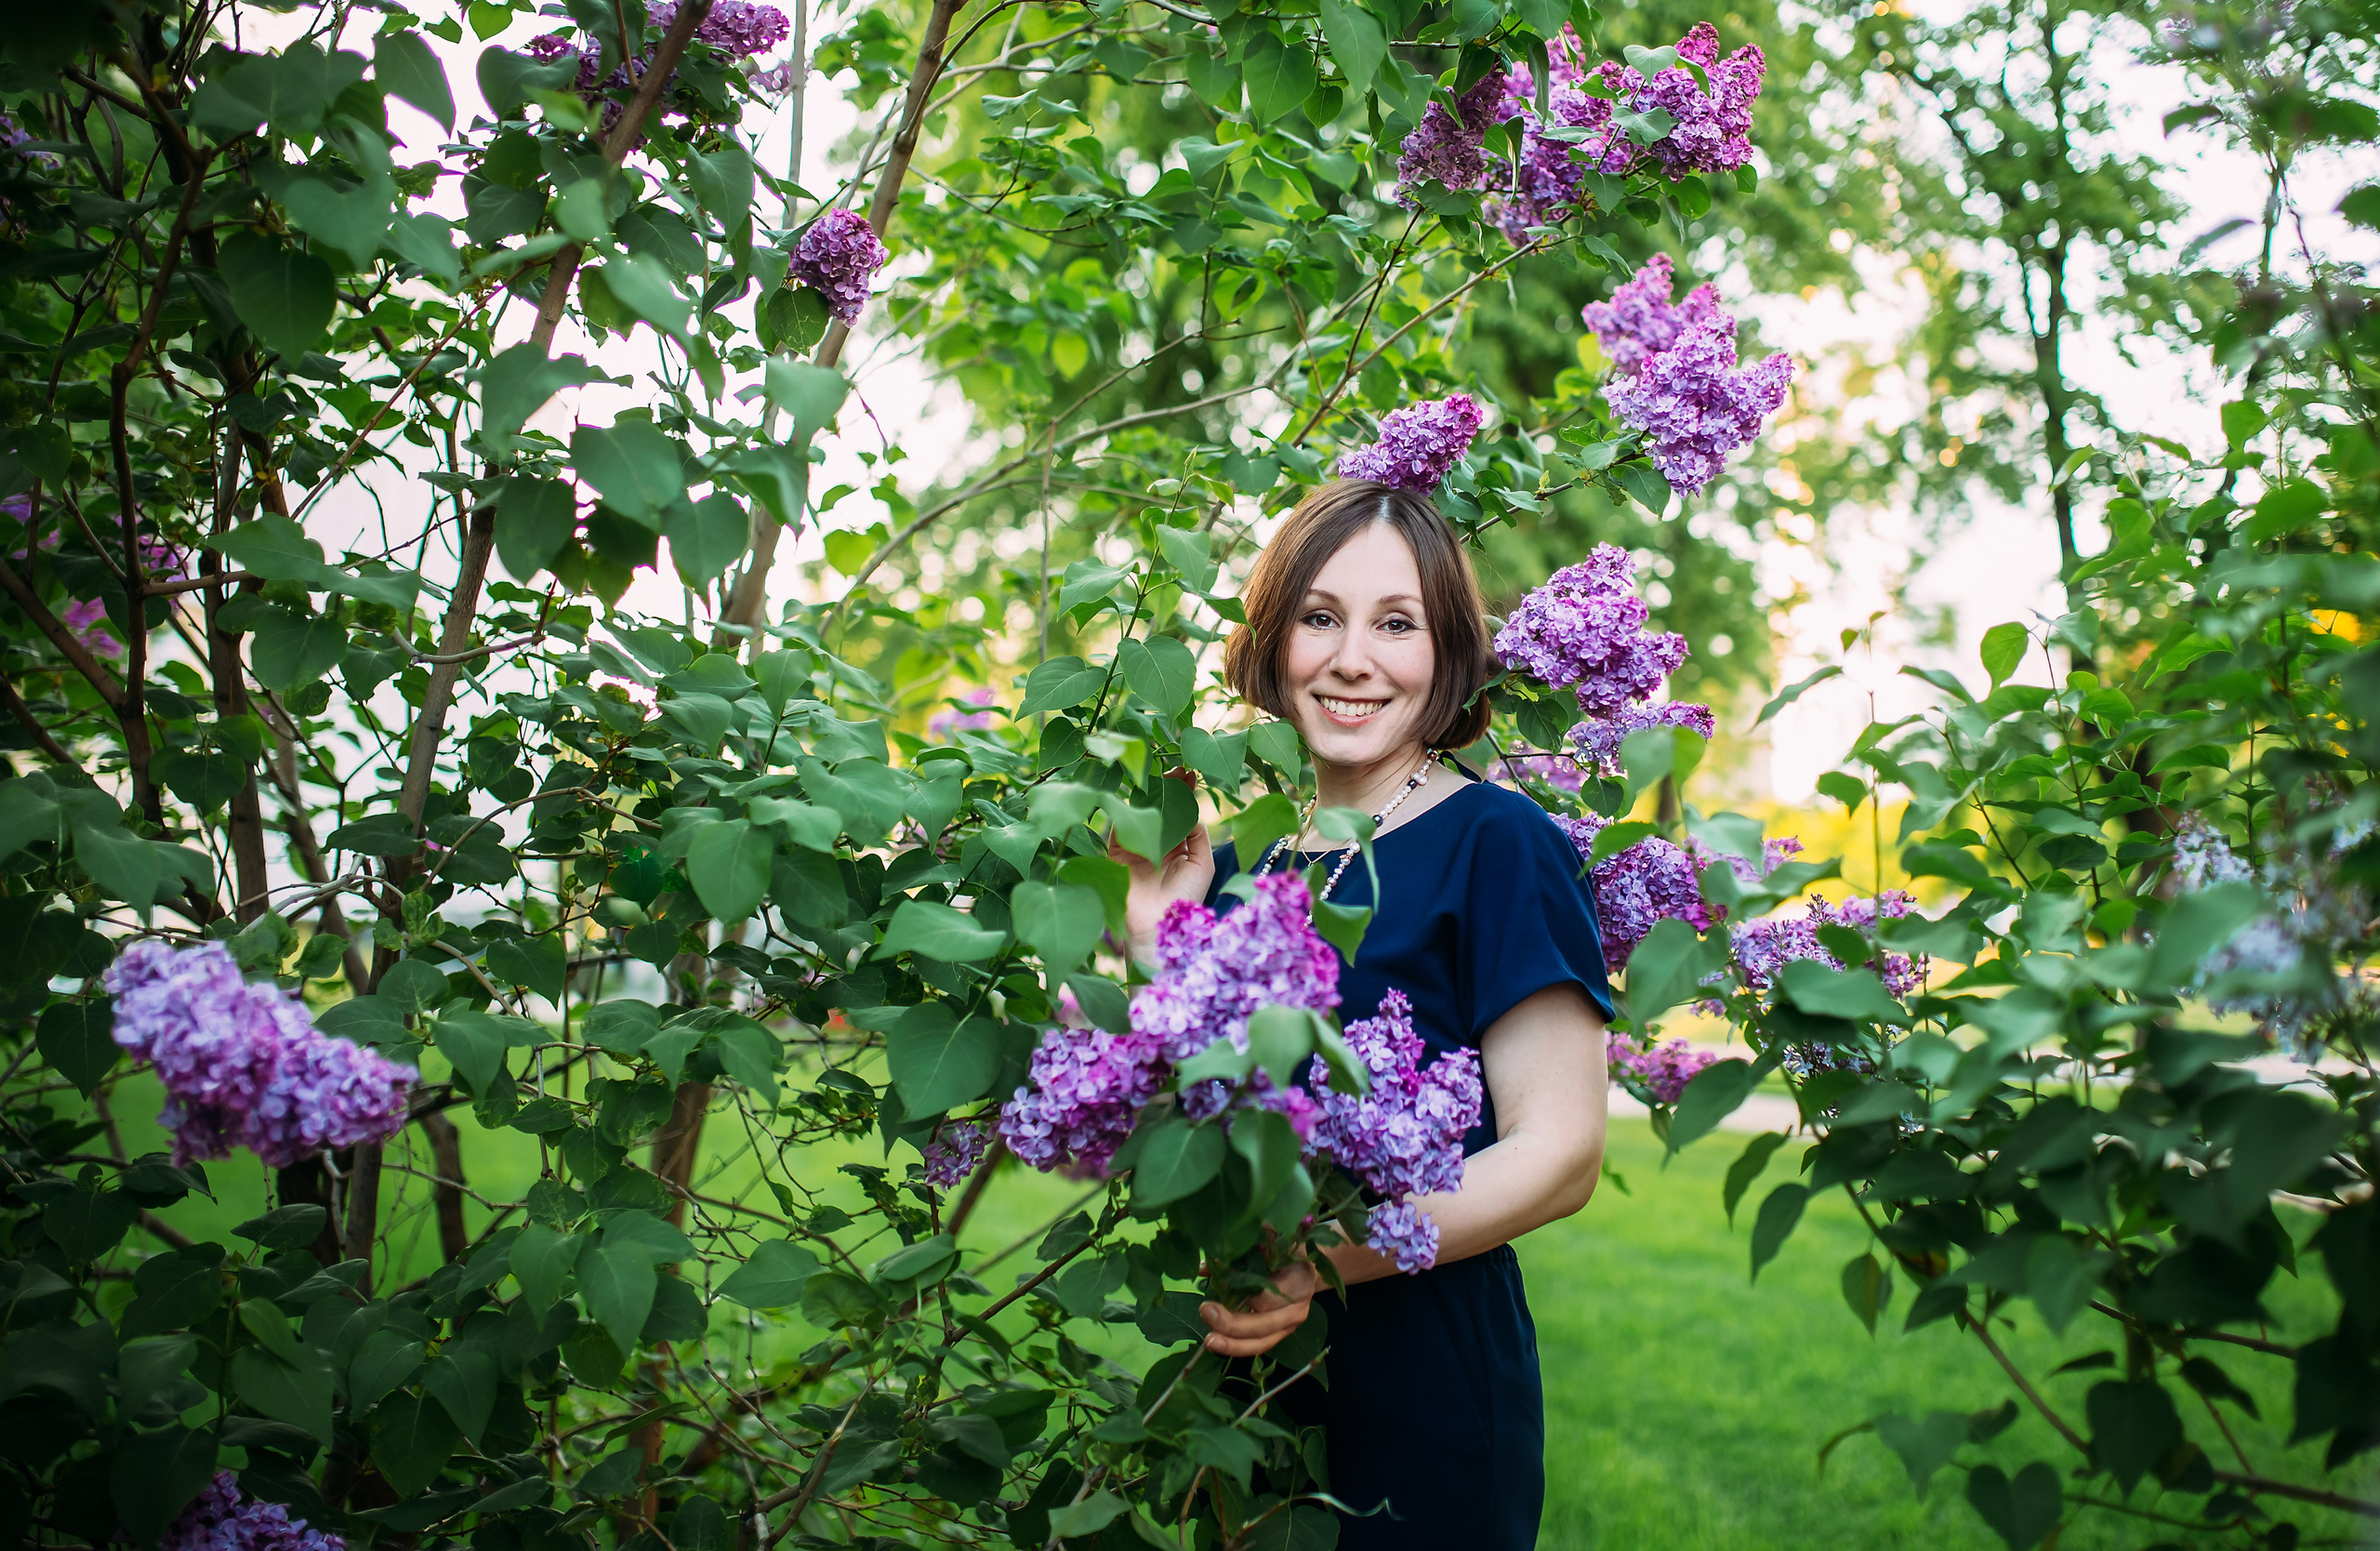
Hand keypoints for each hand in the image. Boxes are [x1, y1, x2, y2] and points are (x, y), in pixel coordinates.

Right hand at [1118, 772, 1212, 961]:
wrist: (1157, 925)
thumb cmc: (1185, 898)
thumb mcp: (1203, 864)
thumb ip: (1198, 836)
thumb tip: (1192, 812)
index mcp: (1177, 850)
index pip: (1181, 816)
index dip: (1185, 794)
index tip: (1192, 773)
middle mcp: (1155, 846)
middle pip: (1161, 810)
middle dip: (1169, 787)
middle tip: (1178, 767)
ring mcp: (1135, 847)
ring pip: (1140, 813)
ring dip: (1150, 792)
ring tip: (1163, 773)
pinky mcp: (1116, 852)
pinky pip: (1121, 823)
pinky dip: (1128, 806)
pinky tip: (1140, 789)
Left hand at [1197, 1257, 1321, 1358]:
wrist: (1307, 1269)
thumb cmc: (1285, 1250)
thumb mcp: (1268, 1242)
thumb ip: (1240, 1254)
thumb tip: (1204, 1268)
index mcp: (1298, 1281)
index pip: (1269, 1297)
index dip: (1243, 1296)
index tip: (1221, 1287)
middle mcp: (1296, 1309)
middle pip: (1263, 1325)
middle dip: (1232, 1324)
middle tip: (1206, 1312)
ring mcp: (1289, 1326)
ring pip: (1261, 1343)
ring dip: (1232, 1345)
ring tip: (1209, 1341)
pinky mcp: (1279, 1335)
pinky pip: (1258, 1346)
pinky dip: (1237, 1347)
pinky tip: (1218, 1344)